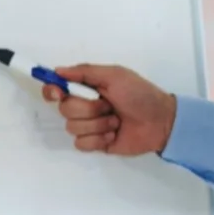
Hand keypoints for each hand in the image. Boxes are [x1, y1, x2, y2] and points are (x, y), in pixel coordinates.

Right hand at [41, 64, 176, 156]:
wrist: (161, 121)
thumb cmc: (140, 94)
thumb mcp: (116, 75)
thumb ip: (85, 72)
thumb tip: (58, 70)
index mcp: (89, 88)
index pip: (58, 89)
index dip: (52, 91)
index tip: (58, 92)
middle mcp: (86, 106)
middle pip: (64, 109)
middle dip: (88, 108)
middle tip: (109, 106)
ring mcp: (90, 126)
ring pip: (72, 127)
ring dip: (97, 124)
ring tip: (116, 121)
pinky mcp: (95, 144)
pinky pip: (81, 144)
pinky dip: (98, 139)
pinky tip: (114, 135)